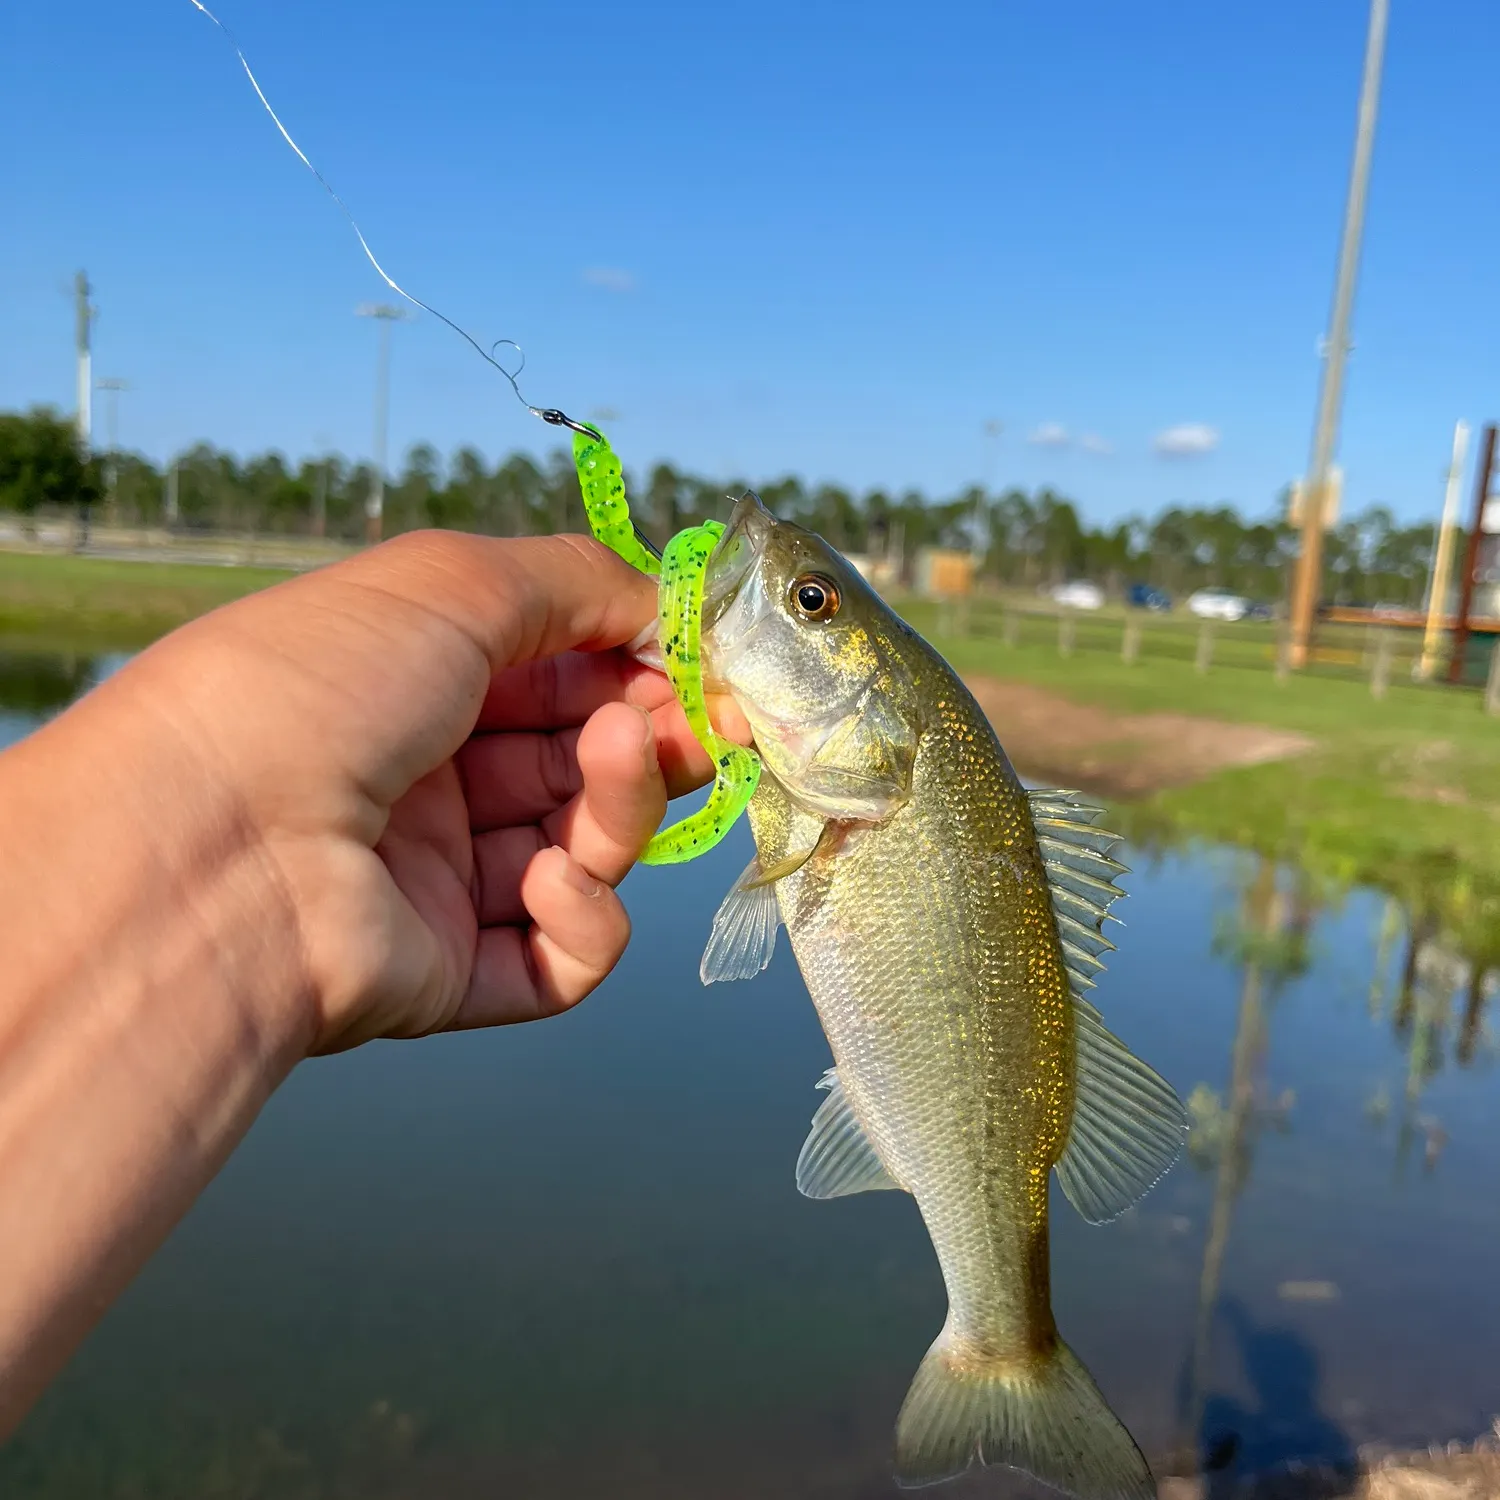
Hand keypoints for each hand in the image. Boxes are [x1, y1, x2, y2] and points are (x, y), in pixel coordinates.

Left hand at [107, 530, 739, 1052]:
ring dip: (622, 808)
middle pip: (580, 764)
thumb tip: (663, 609)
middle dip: (653, 737)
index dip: (639, 667)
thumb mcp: (453, 583)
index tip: (710, 663)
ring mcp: (438, 883)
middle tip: (706, 721)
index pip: (556, 676)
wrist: (213, 847)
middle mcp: (425, 781)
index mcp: (414, 685)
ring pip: (585, 852)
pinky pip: (560, 957)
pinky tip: (552, 884)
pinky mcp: (453, 974)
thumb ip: (575, 581)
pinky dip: (584, 921)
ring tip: (616, 765)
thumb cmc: (321, 685)